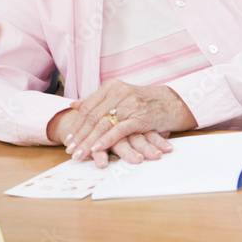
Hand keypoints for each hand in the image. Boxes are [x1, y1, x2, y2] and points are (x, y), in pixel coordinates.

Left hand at [64, 80, 196, 168]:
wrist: (173, 102)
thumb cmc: (144, 102)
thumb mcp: (120, 96)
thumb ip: (97, 100)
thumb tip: (74, 104)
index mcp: (110, 87)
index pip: (88, 107)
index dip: (77, 124)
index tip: (69, 138)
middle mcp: (118, 93)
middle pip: (93, 117)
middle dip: (80, 136)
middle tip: (71, 150)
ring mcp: (129, 105)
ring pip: (103, 124)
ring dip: (89, 141)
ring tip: (80, 154)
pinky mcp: (140, 117)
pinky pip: (119, 130)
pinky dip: (106, 140)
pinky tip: (97, 149)